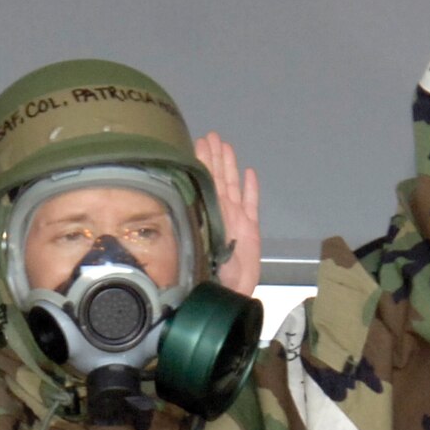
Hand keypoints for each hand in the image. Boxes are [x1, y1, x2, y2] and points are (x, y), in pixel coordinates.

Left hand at [195, 132, 260, 295]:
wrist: (228, 293)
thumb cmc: (206, 274)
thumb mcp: (193, 246)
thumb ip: (191, 224)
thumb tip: (177, 203)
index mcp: (207, 213)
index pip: (203, 182)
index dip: (201, 162)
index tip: (195, 143)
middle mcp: (221, 212)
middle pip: (218, 179)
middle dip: (214, 157)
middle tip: (210, 136)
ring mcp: (236, 219)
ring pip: (233, 186)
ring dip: (230, 166)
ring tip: (226, 146)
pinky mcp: (251, 229)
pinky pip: (252, 204)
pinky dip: (251, 189)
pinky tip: (249, 173)